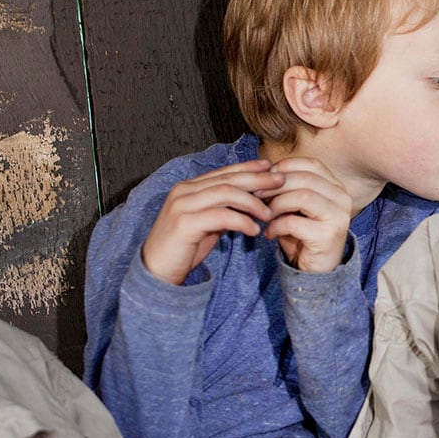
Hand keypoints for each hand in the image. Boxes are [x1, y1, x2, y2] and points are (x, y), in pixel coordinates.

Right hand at [141, 159, 281, 284]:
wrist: (157, 270)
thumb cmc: (185, 247)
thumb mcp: (208, 223)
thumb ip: (225, 209)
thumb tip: (253, 201)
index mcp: (189, 187)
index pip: (224, 172)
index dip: (248, 168)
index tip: (270, 166)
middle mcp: (184, 191)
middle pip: (227, 179)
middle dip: (257, 179)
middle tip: (280, 181)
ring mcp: (182, 205)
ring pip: (225, 193)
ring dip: (252, 201)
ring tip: (269, 213)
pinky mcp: (184, 223)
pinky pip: (220, 216)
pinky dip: (241, 221)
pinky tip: (254, 229)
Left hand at [261, 157, 352, 272]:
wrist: (315, 270)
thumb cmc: (302, 234)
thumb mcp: (295, 205)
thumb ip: (287, 187)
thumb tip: (264, 172)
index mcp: (336, 187)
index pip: (312, 164)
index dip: (286, 167)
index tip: (264, 178)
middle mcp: (343, 198)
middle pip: (305, 178)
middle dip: (275, 185)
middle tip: (255, 196)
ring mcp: (338, 217)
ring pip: (302, 196)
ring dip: (275, 204)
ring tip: (263, 215)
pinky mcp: (328, 236)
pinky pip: (294, 222)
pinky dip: (276, 226)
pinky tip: (269, 233)